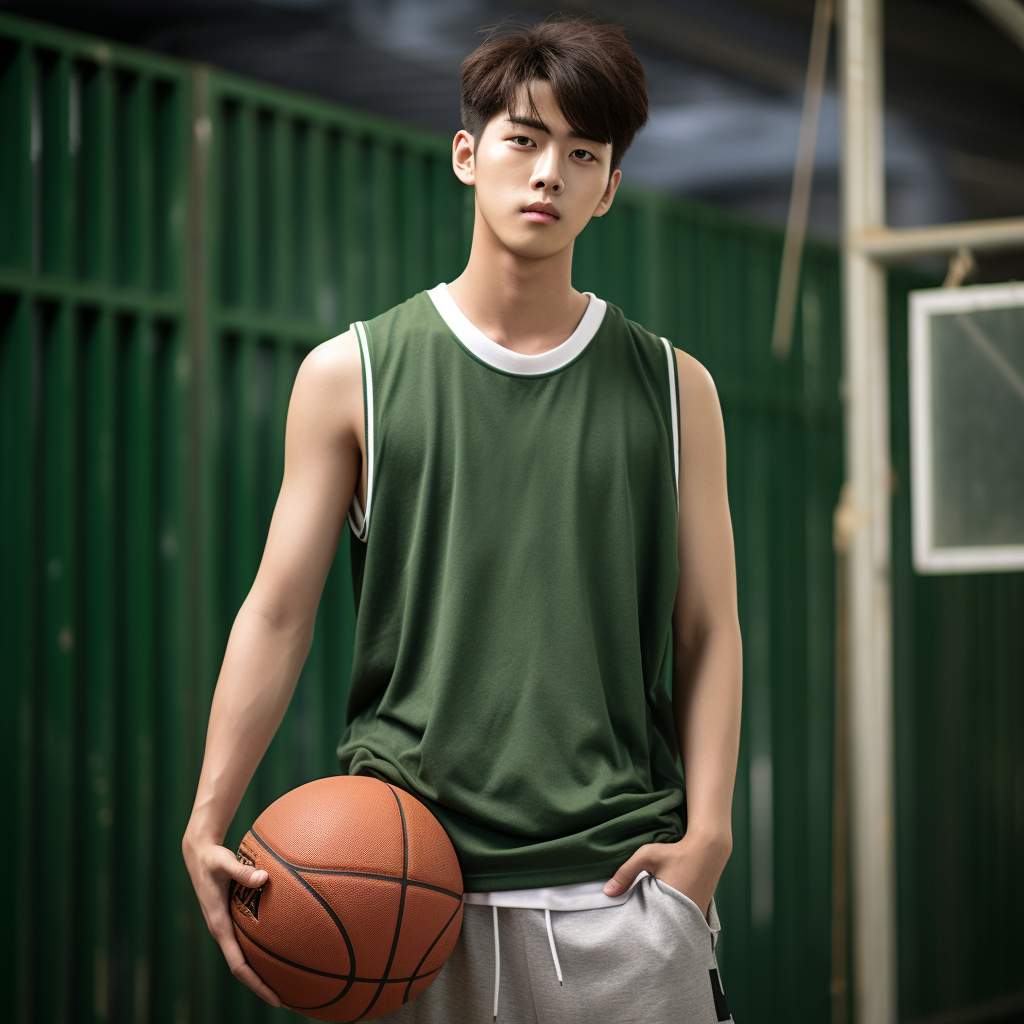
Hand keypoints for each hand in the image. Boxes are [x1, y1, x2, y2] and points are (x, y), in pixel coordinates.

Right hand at [182, 832, 282, 1007]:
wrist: (199, 853)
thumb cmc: (212, 859)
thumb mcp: (223, 863)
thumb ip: (242, 872)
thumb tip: (263, 878)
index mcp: (219, 926)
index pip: (238, 965)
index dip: (256, 983)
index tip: (275, 997)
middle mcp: (224, 931)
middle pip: (244, 968)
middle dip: (263, 984)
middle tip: (290, 998)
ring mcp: (229, 925)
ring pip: (247, 954)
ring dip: (264, 969)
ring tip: (292, 979)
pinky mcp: (234, 915)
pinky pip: (249, 938)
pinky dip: (264, 947)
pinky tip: (284, 943)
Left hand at [602, 830, 731, 920]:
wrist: (708, 849)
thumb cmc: (676, 851)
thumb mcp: (647, 856)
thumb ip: (626, 872)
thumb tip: (608, 892)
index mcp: (672, 905)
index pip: (652, 929)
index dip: (641, 932)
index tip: (630, 933)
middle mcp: (688, 915)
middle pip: (664, 933)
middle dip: (651, 933)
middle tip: (637, 935)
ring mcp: (697, 916)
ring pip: (675, 928)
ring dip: (664, 927)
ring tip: (651, 926)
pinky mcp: (701, 913)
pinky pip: (684, 923)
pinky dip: (674, 921)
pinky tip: (665, 916)